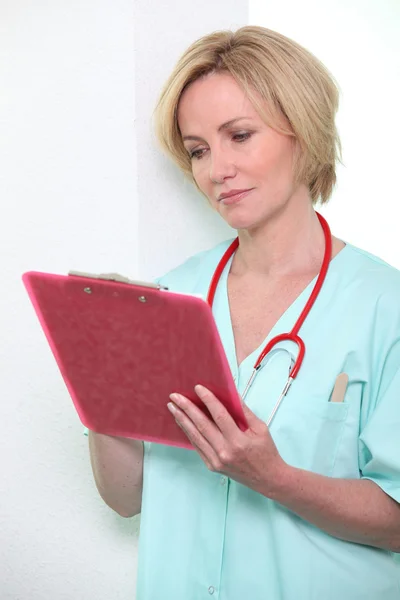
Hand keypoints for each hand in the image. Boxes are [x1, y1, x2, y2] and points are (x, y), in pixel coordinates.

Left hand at [168, 384, 286, 496]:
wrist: (267, 479)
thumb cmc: (266, 451)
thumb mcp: (260, 428)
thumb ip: (244, 411)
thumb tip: (230, 393)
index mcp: (239, 441)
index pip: (220, 416)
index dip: (208, 400)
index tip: (198, 388)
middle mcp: (225, 452)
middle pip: (202, 426)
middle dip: (187, 409)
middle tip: (175, 396)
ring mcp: (216, 461)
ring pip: (195, 436)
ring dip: (182, 420)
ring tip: (172, 407)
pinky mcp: (212, 466)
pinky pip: (197, 446)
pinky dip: (189, 433)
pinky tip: (182, 422)